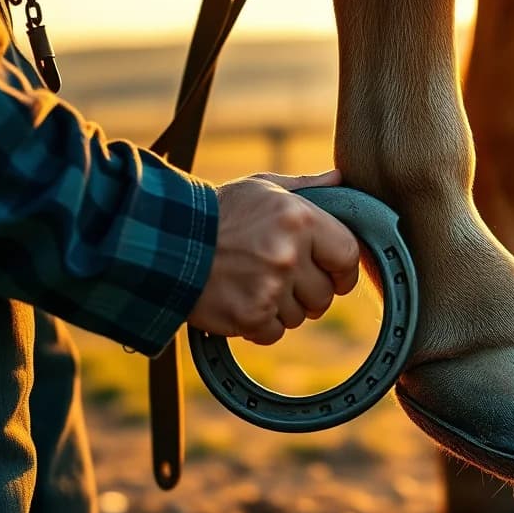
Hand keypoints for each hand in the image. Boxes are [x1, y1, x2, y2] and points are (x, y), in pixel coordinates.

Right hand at [188, 170, 359, 344]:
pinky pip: (274, 332)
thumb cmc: (218, 213)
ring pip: (300, 316)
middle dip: (308, 292)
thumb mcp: (261, 188)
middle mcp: (290, 254)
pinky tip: (240, 300)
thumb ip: (305, 186)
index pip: (348, 255)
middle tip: (281, 279)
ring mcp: (270, 287)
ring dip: (281, 308)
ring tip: (253, 285)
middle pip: (325, 294)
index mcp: (300, 219)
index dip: (343, 270)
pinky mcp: (250, 315)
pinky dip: (259, 324)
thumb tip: (339, 179)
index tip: (334, 275)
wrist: (165, 243)